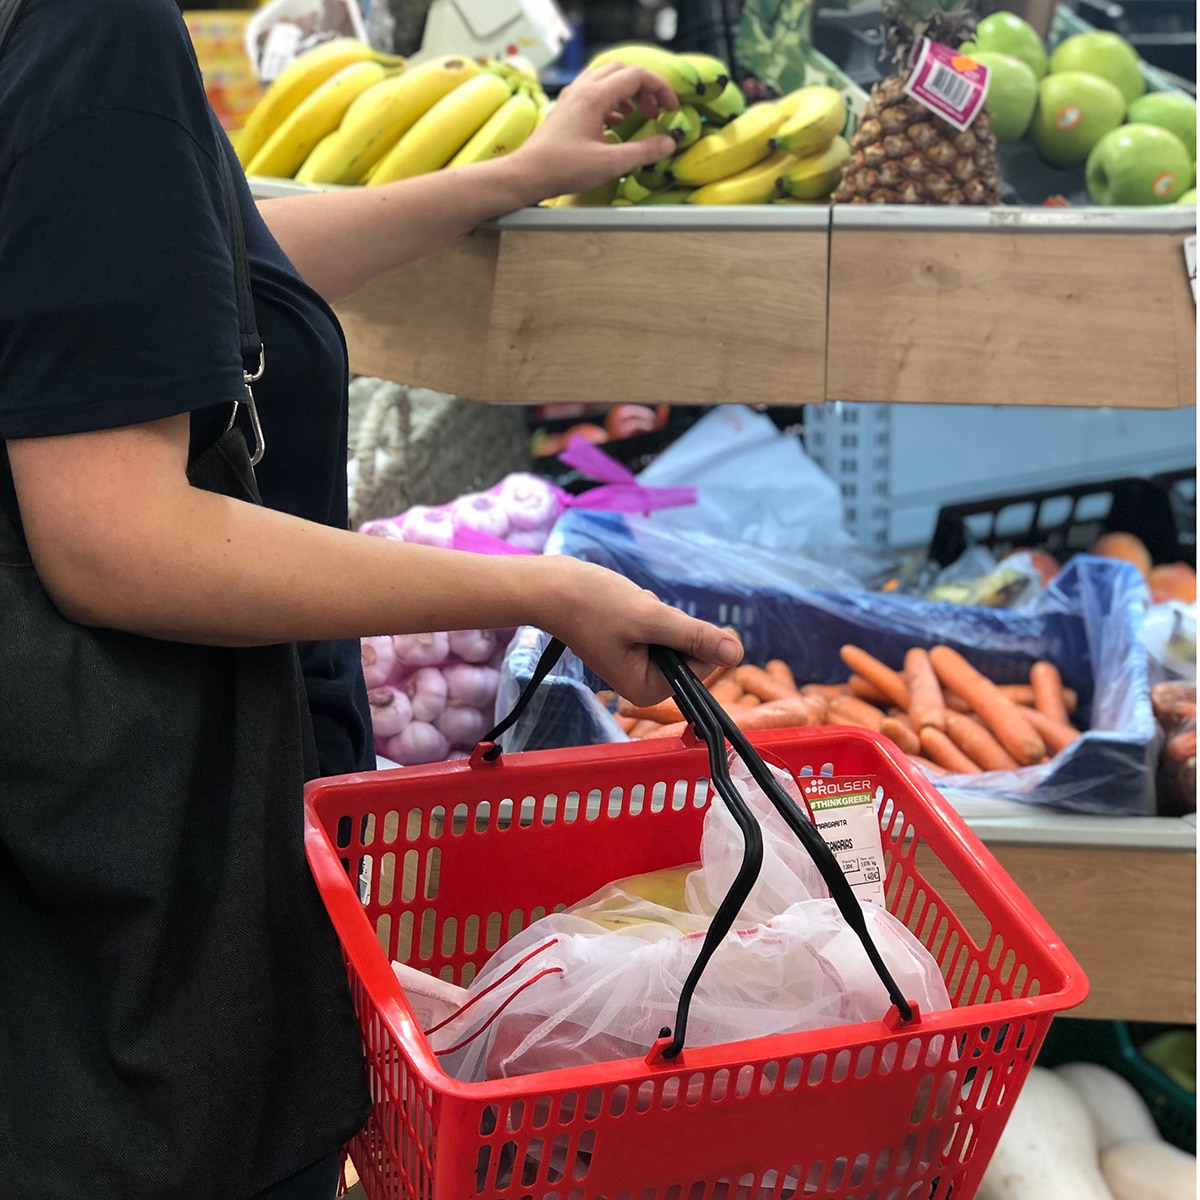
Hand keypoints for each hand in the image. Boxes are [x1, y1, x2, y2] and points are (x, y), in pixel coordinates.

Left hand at [510, 62, 680, 203]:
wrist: (527, 174)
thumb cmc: (563, 168)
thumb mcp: (609, 163)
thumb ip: (642, 152)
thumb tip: (668, 143)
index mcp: (595, 96)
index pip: (637, 75)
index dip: (660, 89)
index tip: (671, 108)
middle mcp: (583, 88)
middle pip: (623, 71)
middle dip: (645, 88)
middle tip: (654, 112)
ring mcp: (573, 96)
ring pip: (608, 79)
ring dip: (628, 93)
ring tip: (639, 116)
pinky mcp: (567, 108)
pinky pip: (595, 92)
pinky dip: (613, 101)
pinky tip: (618, 123)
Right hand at [539, 557, 741, 705]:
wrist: (549, 587)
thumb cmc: (593, 603)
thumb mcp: (650, 618)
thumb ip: (694, 637)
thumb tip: (738, 654)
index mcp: (649, 689)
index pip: (700, 665)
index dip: (691, 636)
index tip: (660, 621)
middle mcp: (644, 683)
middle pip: (687, 650)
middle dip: (669, 623)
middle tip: (636, 614)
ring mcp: (636, 663)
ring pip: (673, 634)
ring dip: (657, 614)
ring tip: (626, 608)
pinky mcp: (630, 644)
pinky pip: (657, 625)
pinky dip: (647, 610)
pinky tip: (623, 605)